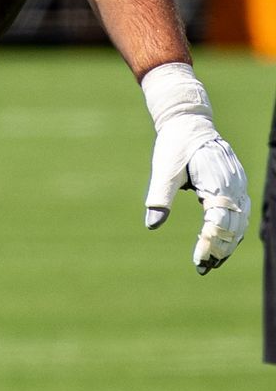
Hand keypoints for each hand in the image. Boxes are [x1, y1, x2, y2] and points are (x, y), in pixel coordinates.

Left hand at [141, 62, 248, 272]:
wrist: (189, 122)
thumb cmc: (175, 144)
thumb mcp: (164, 168)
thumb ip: (160, 196)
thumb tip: (152, 225)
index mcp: (218, 182)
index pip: (218, 220)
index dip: (210, 242)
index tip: (198, 260)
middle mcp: (233, 185)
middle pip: (233, 225)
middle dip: (219, 248)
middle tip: (203, 268)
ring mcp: (237, 185)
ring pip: (239, 221)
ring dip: (226, 243)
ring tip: (210, 263)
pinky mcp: (234, 186)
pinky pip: (238, 213)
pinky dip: (230, 231)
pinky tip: (218, 245)